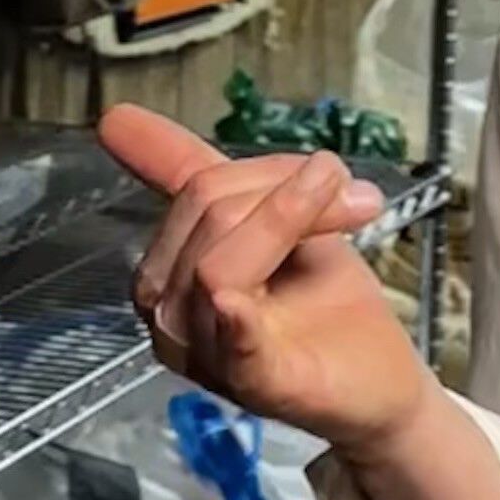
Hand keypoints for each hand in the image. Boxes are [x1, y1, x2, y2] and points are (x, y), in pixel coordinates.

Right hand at [98, 104, 431, 462]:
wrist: (382, 384)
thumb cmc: (327, 307)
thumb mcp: (272, 221)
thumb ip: (202, 175)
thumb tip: (117, 116)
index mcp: (173, 273)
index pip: (194, 190)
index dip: (263, 170)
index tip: (323, 165)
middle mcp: (172, 315)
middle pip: (207, 212)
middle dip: (286, 187)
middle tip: (354, 195)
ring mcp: (205, 353)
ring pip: (217, 258)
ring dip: (294, 216)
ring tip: (357, 207)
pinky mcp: (248, 381)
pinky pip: (223, 329)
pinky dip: (234, 304)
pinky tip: (244, 300)